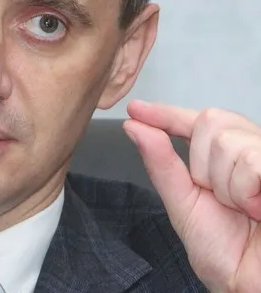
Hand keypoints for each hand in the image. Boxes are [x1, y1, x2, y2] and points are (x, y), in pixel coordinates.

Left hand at [124, 100, 260, 292]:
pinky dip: (245, 190)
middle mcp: (248, 151)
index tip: (136, 109)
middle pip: (210, 120)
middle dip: (201, 163)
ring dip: (225, 185)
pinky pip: (252, 160)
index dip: (164, 113)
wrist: (249, 287)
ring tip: (244, 209)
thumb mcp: (184, 204)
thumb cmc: (226, 252)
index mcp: (223, 159)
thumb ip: (161, 163)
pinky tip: (257, 209)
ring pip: (227, 140)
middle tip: (220, 198)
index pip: (192, 121)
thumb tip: (135, 127)